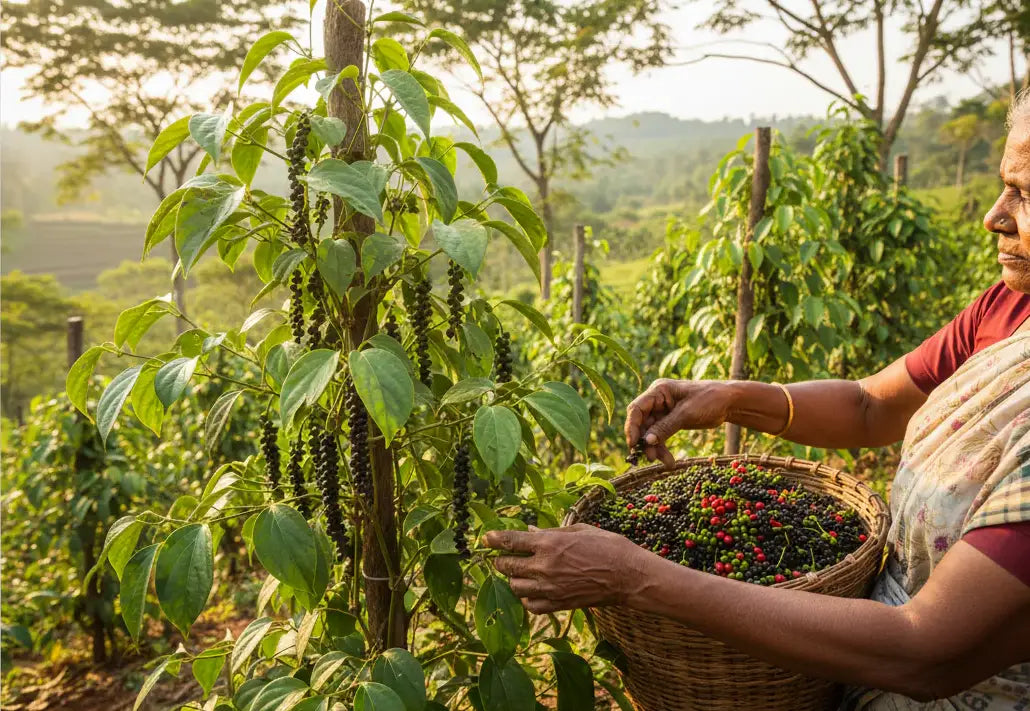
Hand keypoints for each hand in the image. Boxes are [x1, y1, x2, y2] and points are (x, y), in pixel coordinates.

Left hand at [483, 524, 646, 614]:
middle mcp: (545, 566)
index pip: (510, 541)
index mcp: (550, 543)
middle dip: (501, 560)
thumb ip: (552, 532)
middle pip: (506, 565)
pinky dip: (527, 599)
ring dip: (514, 579)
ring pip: (515, 587)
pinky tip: (533, 591)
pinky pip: (531, 606)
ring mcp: (550, 588)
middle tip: (504, 556)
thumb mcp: (580, 530)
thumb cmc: (608, 546)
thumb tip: (531, 532)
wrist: (629, 576)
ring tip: (521, 573)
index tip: (485, 538)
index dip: (493, 539)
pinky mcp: (559, 604)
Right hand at [624, 379, 734, 466]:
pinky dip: (663, 448)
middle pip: (642, 422)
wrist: (729, 402)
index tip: (633, 444)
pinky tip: (669, 462)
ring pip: (651, 432)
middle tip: (650, 458)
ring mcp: (663, 411)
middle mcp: (657, 400)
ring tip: (664, 462)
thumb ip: (665, 427)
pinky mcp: (670, 420)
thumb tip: (645, 442)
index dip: (632, 427)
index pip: (637, 408)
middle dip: (645, 441)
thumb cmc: (709, 400)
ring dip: (655, 448)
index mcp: (659, 390)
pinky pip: (660, 436)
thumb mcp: (687, 414)